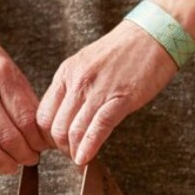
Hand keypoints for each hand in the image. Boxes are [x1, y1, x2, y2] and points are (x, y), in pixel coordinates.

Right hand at [0, 29, 51, 176]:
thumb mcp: (6, 68)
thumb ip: (21, 97)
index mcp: (2, 74)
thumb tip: (40, 132)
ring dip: (1, 161)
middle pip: (7, 134)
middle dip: (23, 154)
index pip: (26, 118)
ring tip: (11, 166)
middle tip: (30, 159)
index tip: (42, 148)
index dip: (37, 140)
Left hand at [36, 20, 179, 166]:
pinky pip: (98, 128)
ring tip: (80, 158)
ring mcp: (98, 90)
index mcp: (66, 72)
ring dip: (74, 151)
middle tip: (71, 153)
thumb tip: (64, 119)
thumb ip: (73, 89)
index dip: (46, 137)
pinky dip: (89, 148)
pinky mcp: (120, 98)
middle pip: (55, 127)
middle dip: (60, 148)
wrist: (152, 34)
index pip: (42, 114)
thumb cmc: (122, 53)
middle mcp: (77, 81)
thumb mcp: (86, 66)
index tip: (55, 145)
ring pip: (73, 131)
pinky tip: (85, 159)